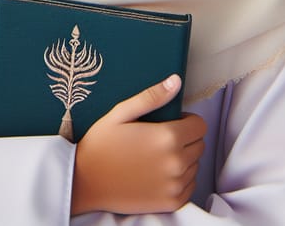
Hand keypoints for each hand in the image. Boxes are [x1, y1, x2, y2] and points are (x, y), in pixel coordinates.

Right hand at [71, 74, 205, 215]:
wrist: (85, 181)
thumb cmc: (101, 143)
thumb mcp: (121, 113)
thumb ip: (152, 97)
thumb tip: (176, 81)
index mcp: (167, 137)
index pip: (200, 126)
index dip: (186, 120)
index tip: (169, 122)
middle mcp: (176, 162)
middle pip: (199, 145)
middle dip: (185, 138)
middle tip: (159, 139)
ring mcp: (175, 185)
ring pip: (195, 165)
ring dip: (182, 159)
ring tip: (155, 156)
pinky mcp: (171, 202)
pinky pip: (189, 186)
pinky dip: (179, 179)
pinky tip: (157, 173)